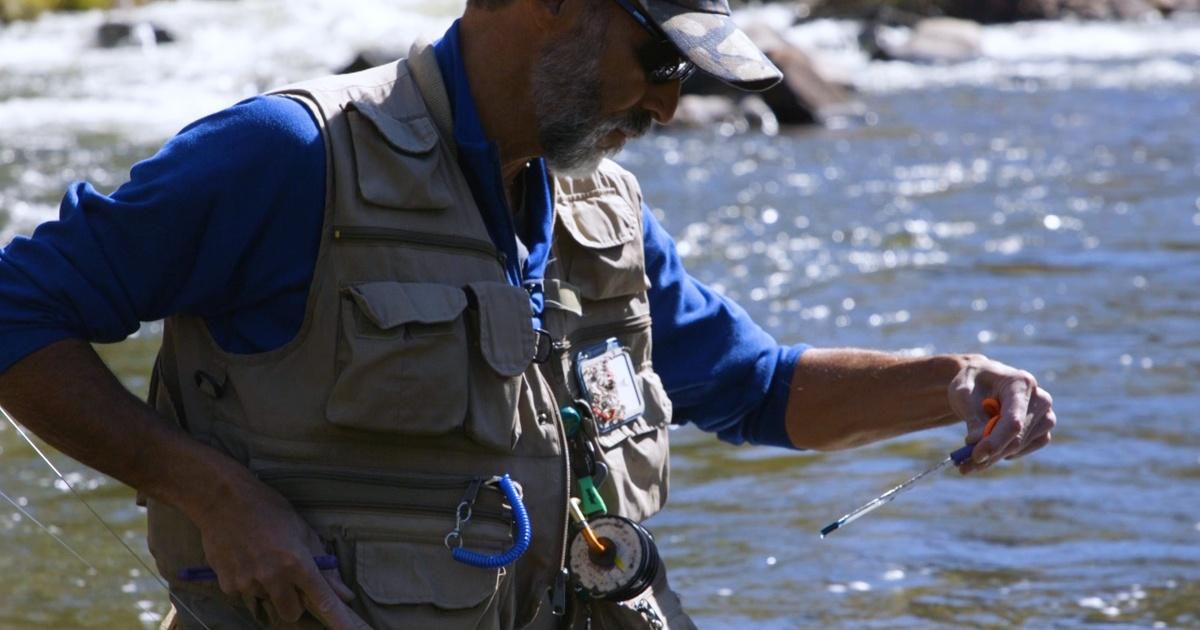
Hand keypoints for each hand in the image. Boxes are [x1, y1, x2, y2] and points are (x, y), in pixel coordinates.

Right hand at [189, 468, 371, 628]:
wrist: (222, 499)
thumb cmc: (268, 509)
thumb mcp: (303, 531)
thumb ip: (323, 565)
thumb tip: (343, 592)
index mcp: (297, 561)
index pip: (321, 599)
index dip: (338, 619)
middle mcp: (273, 576)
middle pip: (291, 612)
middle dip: (293, 602)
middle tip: (288, 580)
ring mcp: (248, 583)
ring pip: (266, 601)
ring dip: (268, 588)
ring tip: (261, 558)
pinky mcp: (227, 585)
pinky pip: (244, 594)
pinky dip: (246, 582)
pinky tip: (243, 558)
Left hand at [947, 354, 1055, 473]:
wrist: (983, 382)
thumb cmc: (972, 383)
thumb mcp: (963, 393)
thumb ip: (972, 417)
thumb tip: (977, 442)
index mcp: (1021, 383)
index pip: (1013, 420)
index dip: (996, 441)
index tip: (976, 455)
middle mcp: (1040, 399)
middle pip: (1017, 437)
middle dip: (990, 453)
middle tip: (963, 465)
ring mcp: (1045, 416)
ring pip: (1020, 447)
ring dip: (993, 457)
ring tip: (967, 457)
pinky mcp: (1042, 431)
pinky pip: (1024, 450)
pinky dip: (1004, 454)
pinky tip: (988, 448)